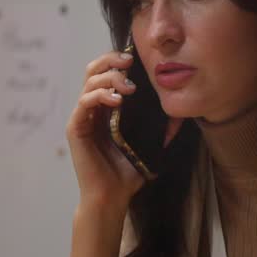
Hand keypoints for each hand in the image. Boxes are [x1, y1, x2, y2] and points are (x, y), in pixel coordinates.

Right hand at [65, 50, 145, 210]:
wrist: (113, 197)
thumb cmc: (129, 173)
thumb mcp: (150, 143)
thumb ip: (161, 127)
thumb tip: (180, 112)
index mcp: (107, 109)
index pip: (107, 74)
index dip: (118, 61)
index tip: (138, 59)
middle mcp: (92, 109)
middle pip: (94, 70)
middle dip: (111, 60)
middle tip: (130, 62)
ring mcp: (82, 117)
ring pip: (89, 82)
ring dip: (110, 78)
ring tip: (129, 88)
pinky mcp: (76, 128)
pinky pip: (83, 102)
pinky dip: (99, 95)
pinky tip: (117, 100)